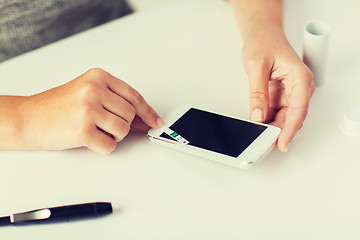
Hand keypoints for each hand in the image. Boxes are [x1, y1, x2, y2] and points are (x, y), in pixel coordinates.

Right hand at [22, 68, 162, 153]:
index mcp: (98, 77)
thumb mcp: (88, 94)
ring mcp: (88, 109)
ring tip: (94, 130)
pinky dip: (103, 147)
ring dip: (112, 136)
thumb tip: (145, 120)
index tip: (156, 122)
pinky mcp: (83, 130)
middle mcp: (94, 89)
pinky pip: (110, 145)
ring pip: (123, 130)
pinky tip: (88, 139)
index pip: (134, 96)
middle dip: (122, 125)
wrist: (28, 118)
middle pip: (130, 115)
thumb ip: (116, 102)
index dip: (148, 112)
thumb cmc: (58, 107)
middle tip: (103, 125)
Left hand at [242, 24, 314, 151]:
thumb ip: (257, 92)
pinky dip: (268, 120)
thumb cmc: (263, 42)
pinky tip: (258, 126)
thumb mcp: (256, 66)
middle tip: (265, 143)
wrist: (261, 34)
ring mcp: (289, 92)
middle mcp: (298, 87)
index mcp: (300, 77)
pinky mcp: (279, 95)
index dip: (290, 129)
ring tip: (259, 136)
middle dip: (280, 131)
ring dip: (273, 127)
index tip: (282, 142)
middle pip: (293, 116)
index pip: (299, 109)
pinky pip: (276, 113)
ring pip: (285, 117)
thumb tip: (258, 115)